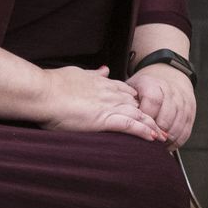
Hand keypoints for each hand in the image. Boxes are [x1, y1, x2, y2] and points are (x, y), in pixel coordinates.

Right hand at [38, 65, 165, 141]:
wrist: (44, 92)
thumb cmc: (54, 84)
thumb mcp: (78, 73)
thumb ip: (93, 74)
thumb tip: (104, 69)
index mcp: (103, 83)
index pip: (128, 92)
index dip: (138, 102)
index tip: (146, 109)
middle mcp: (111, 93)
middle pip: (138, 104)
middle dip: (151, 115)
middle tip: (162, 126)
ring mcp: (109, 105)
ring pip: (139, 115)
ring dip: (153, 126)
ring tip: (163, 136)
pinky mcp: (105, 119)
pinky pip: (131, 125)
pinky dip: (144, 132)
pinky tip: (153, 138)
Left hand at [125, 64, 195, 150]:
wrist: (169, 74)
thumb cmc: (145, 85)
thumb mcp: (131, 86)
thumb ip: (123, 100)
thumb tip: (113, 119)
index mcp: (153, 85)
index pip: (151, 105)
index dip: (144, 120)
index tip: (136, 130)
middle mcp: (171, 92)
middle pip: (165, 120)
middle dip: (154, 134)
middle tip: (144, 144)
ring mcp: (183, 103)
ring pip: (176, 128)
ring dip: (165, 141)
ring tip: (154, 148)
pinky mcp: (191, 112)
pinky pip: (185, 132)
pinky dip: (175, 142)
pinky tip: (166, 146)